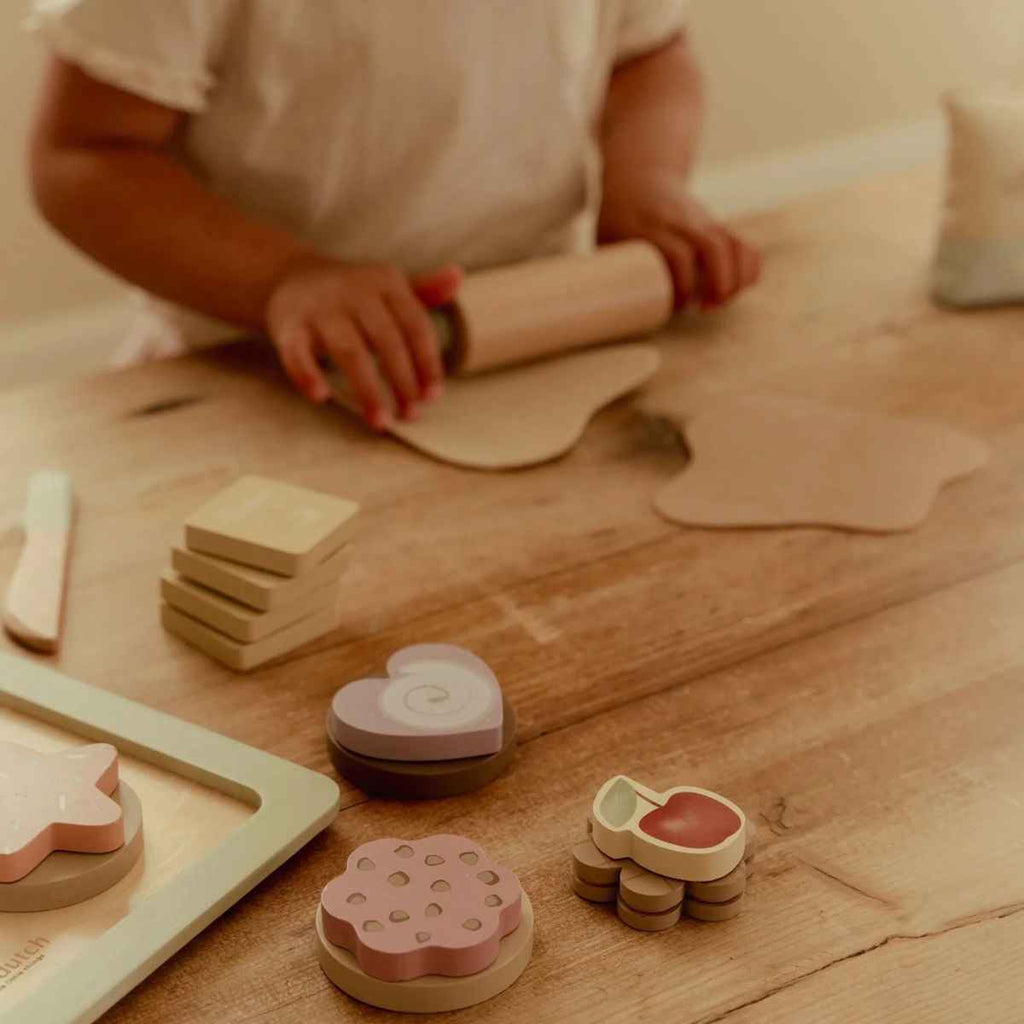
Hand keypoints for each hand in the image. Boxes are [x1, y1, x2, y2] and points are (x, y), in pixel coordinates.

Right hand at [265, 256, 462, 429]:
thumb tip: (457, 277)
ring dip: (367, 390)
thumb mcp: (388, 288)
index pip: (416, 325)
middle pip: (387, 341)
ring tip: (380, 422)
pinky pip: (297, 353)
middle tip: (411, 415)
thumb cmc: (352, 294)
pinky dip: (307, 374)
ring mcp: (320, 308)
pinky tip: (322, 396)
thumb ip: (424, 291)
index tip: (433, 396)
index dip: (427, 363)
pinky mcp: (289, 326)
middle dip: (403, 382)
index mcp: (385, 283)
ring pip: (349, 351)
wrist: (288, 277)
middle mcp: (354, 292)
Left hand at [599, 171, 760, 309]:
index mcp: (650, 226)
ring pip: (733, 244)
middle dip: (719, 283)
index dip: (682, 284)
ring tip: (721, 302)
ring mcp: (702, 222)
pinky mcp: (716, 227)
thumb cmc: (617, 219)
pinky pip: (743, 244)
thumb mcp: (605, 238)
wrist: (638, 177)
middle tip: (707, 308)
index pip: (676, 253)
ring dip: (736, 279)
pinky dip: (749, 268)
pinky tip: (738, 288)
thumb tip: (600, 317)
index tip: (677, 306)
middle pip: (713, 247)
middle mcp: (681, 221)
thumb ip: (606, 272)